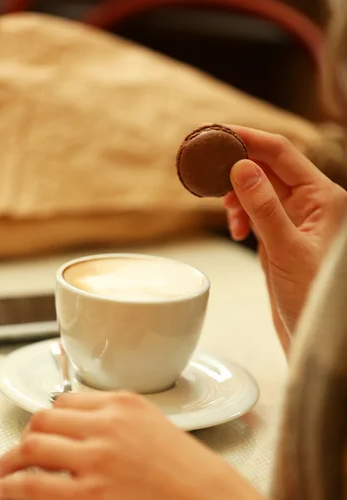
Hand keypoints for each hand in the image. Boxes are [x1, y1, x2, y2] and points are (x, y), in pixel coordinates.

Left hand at [0, 391, 268, 499]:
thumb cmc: (201, 479)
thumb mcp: (163, 432)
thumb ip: (126, 427)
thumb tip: (97, 439)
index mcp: (126, 404)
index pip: (68, 401)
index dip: (49, 418)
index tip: (42, 429)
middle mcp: (106, 424)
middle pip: (42, 419)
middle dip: (26, 435)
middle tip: (19, 451)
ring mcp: (94, 458)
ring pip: (30, 446)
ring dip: (9, 459)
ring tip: (2, 471)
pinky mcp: (87, 497)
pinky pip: (32, 485)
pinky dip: (11, 487)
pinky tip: (6, 491)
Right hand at [223, 127, 346, 351]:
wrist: (311, 334)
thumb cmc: (312, 298)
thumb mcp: (286, 251)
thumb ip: (264, 208)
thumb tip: (242, 168)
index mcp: (323, 198)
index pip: (282, 154)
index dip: (248, 139)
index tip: (217, 133)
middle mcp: (311, 203)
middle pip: (268, 167)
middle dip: (237, 167)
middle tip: (207, 167)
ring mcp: (295, 219)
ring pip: (259, 189)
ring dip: (237, 195)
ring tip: (229, 216)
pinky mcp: (280, 236)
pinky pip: (256, 210)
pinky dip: (240, 214)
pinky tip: (237, 230)